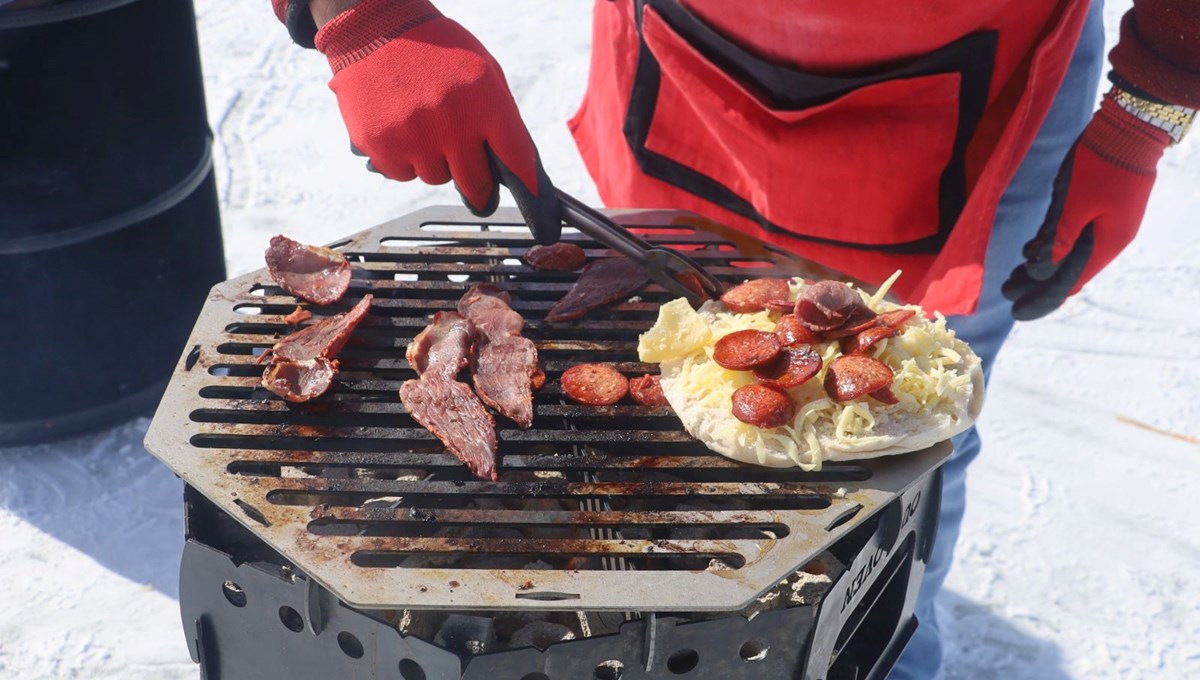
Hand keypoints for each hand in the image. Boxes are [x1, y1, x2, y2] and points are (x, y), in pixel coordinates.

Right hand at [314, 0, 560, 243]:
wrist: (375, 29)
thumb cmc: (436, 49)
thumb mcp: (482, 71)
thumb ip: (500, 116)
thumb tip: (515, 164)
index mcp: (484, 101)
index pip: (517, 159)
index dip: (530, 188)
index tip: (537, 207)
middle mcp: (451, 124)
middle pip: (476, 185)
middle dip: (479, 186)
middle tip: (474, 178)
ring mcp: (414, 137)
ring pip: (437, 179)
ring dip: (436, 163)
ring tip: (425, 128)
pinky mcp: (380, 145)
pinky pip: (402, 174)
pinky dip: (404, 160)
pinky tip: (401, 128)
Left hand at [1002, 95, 1171, 319]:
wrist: (1129, 127)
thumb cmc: (1102, 163)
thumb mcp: (1076, 204)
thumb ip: (1060, 237)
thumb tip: (1042, 270)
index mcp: (1108, 242)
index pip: (1072, 280)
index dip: (1043, 298)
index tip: (1017, 310)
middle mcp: (1109, 238)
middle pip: (1070, 270)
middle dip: (1037, 284)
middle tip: (1007, 293)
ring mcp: (1107, 222)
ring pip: (1070, 253)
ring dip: (1042, 265)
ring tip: (1014, 279)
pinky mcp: (1100, 207)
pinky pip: (1073, 234)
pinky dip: (1052, 245)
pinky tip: (1031, 252)